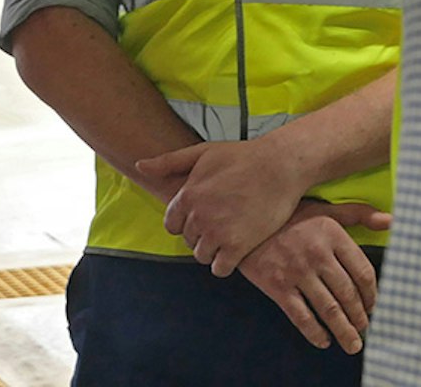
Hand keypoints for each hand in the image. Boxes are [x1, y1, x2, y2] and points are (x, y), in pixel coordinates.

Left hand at [138, 139, 304, 275]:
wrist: (281, 165)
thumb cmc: (242, 156)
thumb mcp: (202, 152)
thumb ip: (168, 162)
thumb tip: (139, 166)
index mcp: (187, 195)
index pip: (172, 225)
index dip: (188, 222)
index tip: (206, 214)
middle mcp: (198, 217)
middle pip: (189, 241)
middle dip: (203, 234)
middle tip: (224, 220)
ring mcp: (218, 233)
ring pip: (202, 256)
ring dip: (214, 249)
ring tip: (231, 233)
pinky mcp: (238, 246)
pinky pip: (220, 269)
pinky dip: (226, 262)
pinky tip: (237, 248)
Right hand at [238, 200, 391, 353]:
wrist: (245, 222)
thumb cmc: (290, 216)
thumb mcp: (325, 210)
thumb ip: (359, 214)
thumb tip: (391, 220)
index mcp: (332, 235)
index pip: (363, 272)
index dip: (372, 294)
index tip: (373, 305)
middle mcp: (317, 254)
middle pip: (348, 295)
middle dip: (360, 317)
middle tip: (364, 328)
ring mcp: (297, 272)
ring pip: (329, 310)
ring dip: (344, 331)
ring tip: (352, 344)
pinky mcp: (277, 286)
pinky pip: (301, 316)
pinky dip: (315, 333)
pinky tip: (323, 340)